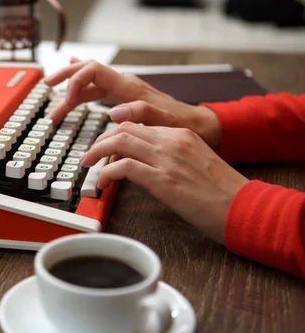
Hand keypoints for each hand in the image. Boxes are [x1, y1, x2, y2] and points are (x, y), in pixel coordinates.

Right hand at [44, 59, 221, 147]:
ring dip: (70, 91)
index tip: (67, 101)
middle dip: (64, 77)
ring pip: (90, 82)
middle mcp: (124, 85)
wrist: (200, 125)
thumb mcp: (165, 122)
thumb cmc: (183, 125)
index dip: (75, 82)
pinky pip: (98, 88)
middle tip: (47, 87)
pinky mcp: (124, 98)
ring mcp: (123, 90)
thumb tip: (112, 112)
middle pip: (87, 71)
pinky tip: (74, 87)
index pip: (93, 72)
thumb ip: (140, 113)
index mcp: (129, 88)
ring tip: (55, 104)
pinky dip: (82, 88)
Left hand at [80, 122, 248, 243]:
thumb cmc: (221, 192)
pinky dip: (107, 173)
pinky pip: (124, 167)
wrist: (244, 207)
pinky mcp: (164, 180)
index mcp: (181, 134)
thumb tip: (141, 164)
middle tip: (89, 156)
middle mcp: (172, 141)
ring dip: (97, 153)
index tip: (104, 148)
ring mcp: (167, 159)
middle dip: (99, 141)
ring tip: (88, 166)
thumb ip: (169, 156)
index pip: (137, 125)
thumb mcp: (194, 162)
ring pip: (120, 142)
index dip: (114, 136)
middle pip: (123, 129)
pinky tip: (103, 183)